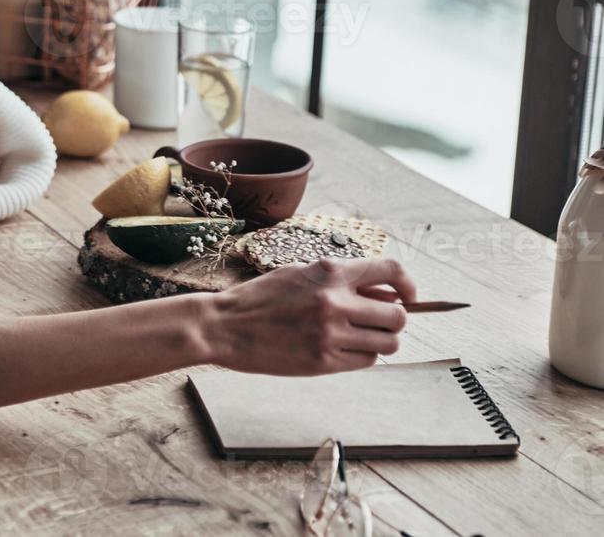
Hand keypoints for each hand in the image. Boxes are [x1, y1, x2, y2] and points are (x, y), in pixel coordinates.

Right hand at [200, 257, 414, 375]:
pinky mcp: (323, 362)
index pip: (391, 270)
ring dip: (380, 341)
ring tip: (357, 337)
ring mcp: (330, 334)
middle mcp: (334, 301)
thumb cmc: (260, 298)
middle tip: (375, 322)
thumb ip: (340, 280)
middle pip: (398, 316)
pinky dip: (360, 357)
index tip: (409, 297)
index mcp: (329, 272)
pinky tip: (339, 349)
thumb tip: (385, 294)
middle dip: (393, 320)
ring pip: (388, 343)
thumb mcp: (299, 274)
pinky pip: (365, 362)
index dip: (409, 285)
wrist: (224, 326)